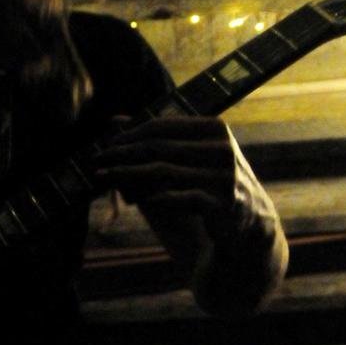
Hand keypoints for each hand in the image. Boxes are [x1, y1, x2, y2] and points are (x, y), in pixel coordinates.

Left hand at [92, 116, 235, 237]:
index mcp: (214, 128)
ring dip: (128, 175)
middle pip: (160, 147)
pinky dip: (157, 197)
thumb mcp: (185, 156)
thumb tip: (113, 120)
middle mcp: (223, 148)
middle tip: (96, 161)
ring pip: (164, 172)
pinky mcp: (224, 204)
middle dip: (123, 154)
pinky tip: (139, 200)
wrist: (249, 223)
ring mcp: (225, 176)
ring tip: (105, 178)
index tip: (105, 145)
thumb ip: (152, 138)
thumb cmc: (208, 183)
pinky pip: (181, 198)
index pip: (162, 126)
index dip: (130, 134)